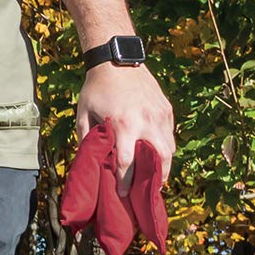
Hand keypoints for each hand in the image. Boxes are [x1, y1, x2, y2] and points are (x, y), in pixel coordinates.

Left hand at [78, 64, 175, 190]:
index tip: (123, 193)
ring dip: (166, 165)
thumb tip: (91, 159)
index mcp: (124, 126)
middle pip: (159, 160)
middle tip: (150, 192)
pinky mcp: (167, 109)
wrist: (116, 61)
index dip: (125, 181)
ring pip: (170, 148)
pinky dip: (166, 147)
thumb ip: (87, 138)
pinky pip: (170, 134)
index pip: (127, 163)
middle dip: (156, 179)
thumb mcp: (84, 114)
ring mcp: (160, 116)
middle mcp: (146, 123)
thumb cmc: (96, 89)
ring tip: (158, 178)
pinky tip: (159, 155)